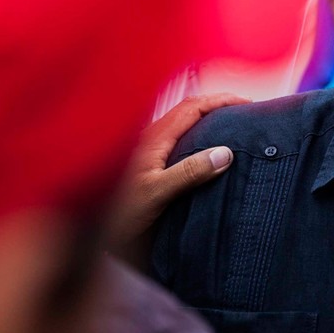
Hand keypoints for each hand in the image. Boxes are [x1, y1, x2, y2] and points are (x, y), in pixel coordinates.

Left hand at [108, 93, 248, 259]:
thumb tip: (226, 152)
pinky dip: (198, 137)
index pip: (193, 106)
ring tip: (232, 129)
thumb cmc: (117, 213)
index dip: (222, 100)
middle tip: (245, 113)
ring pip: (183, 125)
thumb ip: (189, 172)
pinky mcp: (147, 165)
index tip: (248, 102)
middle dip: (218, 106)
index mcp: (154, 136)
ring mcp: (148, 151)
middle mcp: (151, 138)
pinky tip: (207, 153)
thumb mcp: (156, 193)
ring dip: (208, 121)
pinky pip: (178, 141)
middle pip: (189, 111)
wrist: (85, 233)